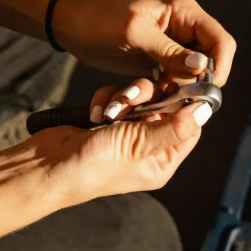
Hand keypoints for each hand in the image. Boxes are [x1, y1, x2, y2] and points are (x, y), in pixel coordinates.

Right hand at [29, 79, 212, 206]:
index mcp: (162, 161)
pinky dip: (107, 99)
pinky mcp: (108, 119)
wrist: (46, 166)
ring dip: (124, 97)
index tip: (181, 83)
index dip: (187, 105)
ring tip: (109, 111)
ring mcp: (127, 132)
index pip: (189, 127)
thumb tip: (204, 111)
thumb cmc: (91, 167)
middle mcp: (148, 148)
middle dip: (147, 97)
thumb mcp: (138, 146)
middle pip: (166, 107)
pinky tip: (96, 112)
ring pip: (141, 97)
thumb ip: (172, 127)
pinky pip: (119, 96)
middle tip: (131, 99)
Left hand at [52, 0, 235, 86]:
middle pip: (212, 62)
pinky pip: (176, 82)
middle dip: (197, 83)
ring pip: (194, 76)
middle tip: (175, 98)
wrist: (73, 27)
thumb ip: (169, 51)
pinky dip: (167, 92)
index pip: (221, 42)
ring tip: (158, 98)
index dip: (219, 68)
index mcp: (186, 13)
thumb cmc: (101, 21)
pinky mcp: (161, 62)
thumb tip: (202, 67)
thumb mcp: (134, 34)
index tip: (203, 91)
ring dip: (180, 91)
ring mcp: (175, 47)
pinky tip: (151, 97)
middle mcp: (186, 29)